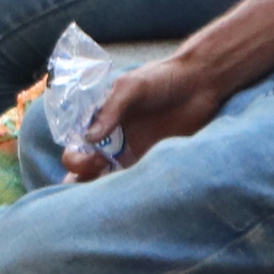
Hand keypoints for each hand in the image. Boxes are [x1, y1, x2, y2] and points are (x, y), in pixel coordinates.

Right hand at [68, 53, 226, 179]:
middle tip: (102, 169)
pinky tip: (126, 194)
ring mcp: (130, 150)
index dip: (77, 157)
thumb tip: (88, 138)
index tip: (95, 158)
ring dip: (99, 187)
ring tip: (109, 190)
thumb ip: (111, 110)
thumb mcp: (131, 87)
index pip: (75, 145)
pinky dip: (124, 189)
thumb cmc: (162, 78)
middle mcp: (111, 137)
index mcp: (100, 119)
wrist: (199, 82)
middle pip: (84, 165)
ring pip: (104, 176)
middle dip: (83, 175)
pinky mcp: (151, 158)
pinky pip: (131, 178)